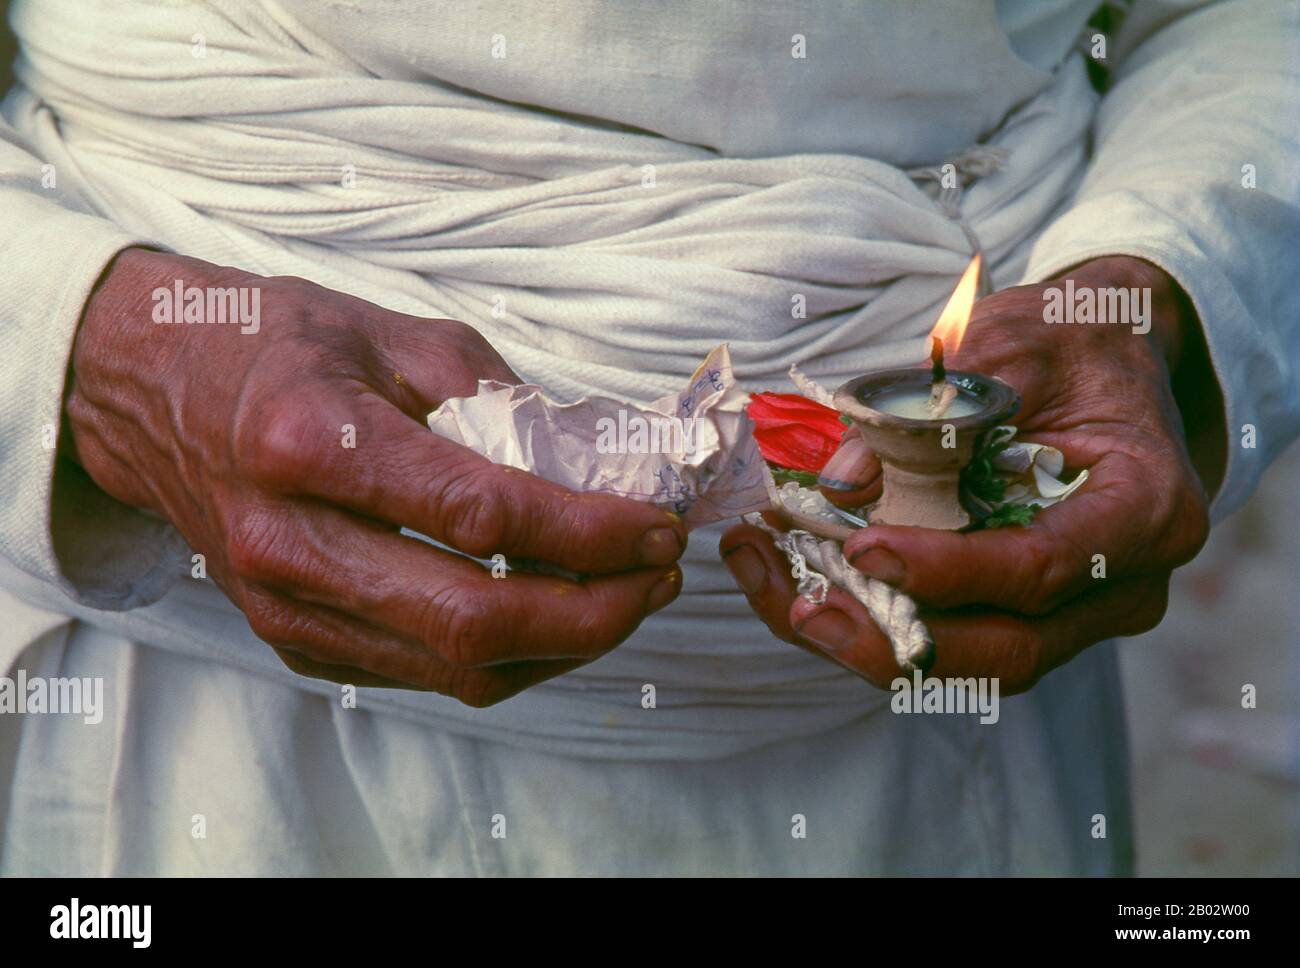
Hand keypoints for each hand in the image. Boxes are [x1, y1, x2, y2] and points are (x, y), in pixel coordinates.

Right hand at [68, 248, 685, 704]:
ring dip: (564, 645)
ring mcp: (283, 605)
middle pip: (471, 622)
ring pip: (456, 670)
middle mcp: (287, 540)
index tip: (659, 527)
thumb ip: (502, 404)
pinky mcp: (294, 640)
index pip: (481, 517)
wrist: (157, 393)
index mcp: (311, 443)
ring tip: (627, 596)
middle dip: (595, 613)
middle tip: (659, 576)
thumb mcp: (395, 337)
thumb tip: (602, 470)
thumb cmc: (279, 347)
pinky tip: (555, 614)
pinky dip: (508, 658)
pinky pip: (424, 676)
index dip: (590, 534)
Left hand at [721, 256, 1214, 692]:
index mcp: (1144, 510)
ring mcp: (1074, 612)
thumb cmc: (1071, 345)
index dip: (950, 572)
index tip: (865, 548)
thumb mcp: (1012, 346)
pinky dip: (870, 617)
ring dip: (864, 636)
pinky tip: (796, 583)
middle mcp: (1121, 584)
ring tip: (777, 590)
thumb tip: (844, 480)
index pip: (1043, 568)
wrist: (1105, 362)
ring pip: (967, 661)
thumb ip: (939, 412)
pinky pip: (946, 637)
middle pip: (1007, 650)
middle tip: (804, 609)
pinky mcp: (1023, 615)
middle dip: (895, 641)